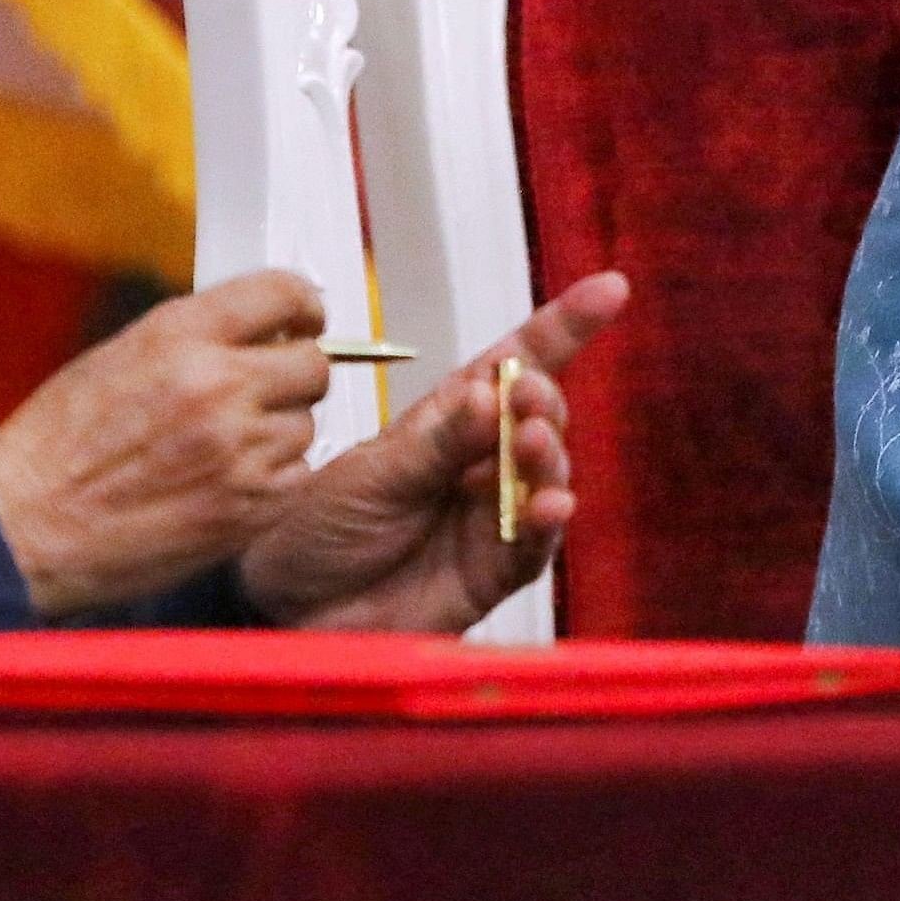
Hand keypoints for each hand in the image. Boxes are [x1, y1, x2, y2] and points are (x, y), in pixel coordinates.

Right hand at [0, 269, 329, 616]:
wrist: (26, 525)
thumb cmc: (57, 446)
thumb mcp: (120, 355)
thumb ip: (194, 338)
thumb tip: (256, 331)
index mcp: (180, 335)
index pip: (284, 294)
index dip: (304, 307)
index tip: (306, 320)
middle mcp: (217, 386)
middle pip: (313, 364)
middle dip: (294, 374)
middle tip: (266, 391)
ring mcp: (239, 450)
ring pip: (305, 425)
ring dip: (277, 433)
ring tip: (223, 449)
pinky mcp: (249, 507)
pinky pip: (296, 477)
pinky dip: (272, 480)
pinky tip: (225, 483)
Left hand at [238, 271, 630, 632]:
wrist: (290, 609)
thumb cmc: (318, 529)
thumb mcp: (373, 473)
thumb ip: (437, 442)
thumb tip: (489, 393)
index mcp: (447, 421)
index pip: (514, 362)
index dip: (563, 327)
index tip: (609, 290)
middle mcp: (478, 462)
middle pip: (538, 416)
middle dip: (542, 400)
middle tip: (524, 397)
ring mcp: (490, 516)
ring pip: (545, 475)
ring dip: (547, 455)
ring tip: (529, 443)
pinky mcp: (494, 571)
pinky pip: (537, 543)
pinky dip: (547, 522)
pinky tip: (549, 505)